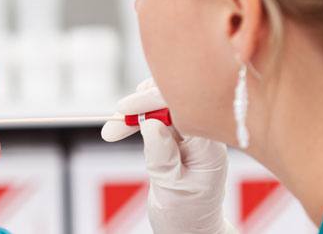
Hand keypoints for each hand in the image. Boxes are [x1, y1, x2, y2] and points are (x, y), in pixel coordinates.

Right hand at [101, 79, 236, 233]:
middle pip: (173, 101)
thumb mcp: (171, 189)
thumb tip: (150, 122)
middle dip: (140, 106)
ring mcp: (193, 135)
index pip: (184, 109)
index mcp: (210, 147)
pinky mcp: (180, 137)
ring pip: (163, 106)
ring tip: (114, 129)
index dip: (152, 102)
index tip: (124, 109)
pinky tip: (124, 126)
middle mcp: (204, 135)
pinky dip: (139, 119)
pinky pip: (160, 117)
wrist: (191, 229)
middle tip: (113, 125)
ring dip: (136, 112)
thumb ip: (162, 156)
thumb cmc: (186, 214)